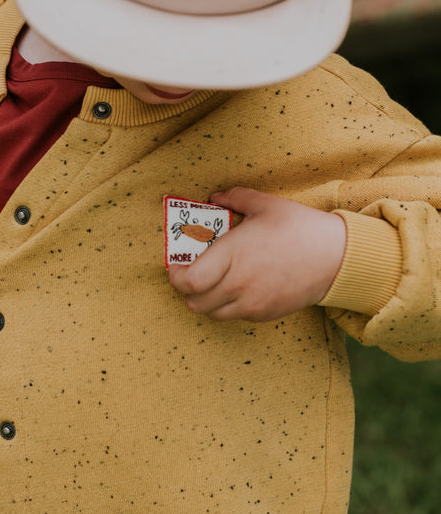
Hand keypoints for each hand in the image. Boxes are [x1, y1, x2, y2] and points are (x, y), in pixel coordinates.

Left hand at [168, 187, 345, 321]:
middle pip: (194, 302)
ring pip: (211, 313)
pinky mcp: (264, 314)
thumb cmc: (300, 228)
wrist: (337, 258)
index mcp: (234, 255)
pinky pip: (233, 315)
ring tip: (212, 282)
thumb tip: (214, 197)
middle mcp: (239, 284)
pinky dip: (226, 305)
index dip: (176, 277)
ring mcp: (251, 303)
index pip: (190, 281)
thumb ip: (235, 198)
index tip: (176, 266)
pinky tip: (236, 287)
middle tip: (190, 274)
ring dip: (205, 300)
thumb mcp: (266, 204)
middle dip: (186, 290)